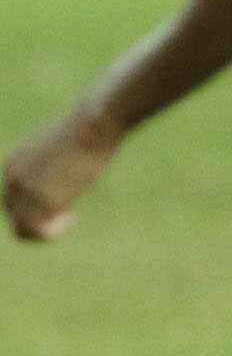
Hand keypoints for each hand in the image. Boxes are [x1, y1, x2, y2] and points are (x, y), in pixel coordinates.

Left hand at [5, 109, 120, 242]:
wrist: (94, 123)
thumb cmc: (91, 127)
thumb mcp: (67, 143)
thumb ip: (60, 160)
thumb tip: (73, 167)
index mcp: (14, 163)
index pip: (13, 198)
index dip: (37, 206)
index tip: (64, 201)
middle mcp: (12, 178)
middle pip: (15, 214)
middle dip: (42, 220)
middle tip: (70, 215)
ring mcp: (26, 190)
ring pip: (22, 228)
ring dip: (47, 231)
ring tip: (70, 219)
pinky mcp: (43, 200)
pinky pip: (37, 232)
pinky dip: (53, 233)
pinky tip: (73, 218)